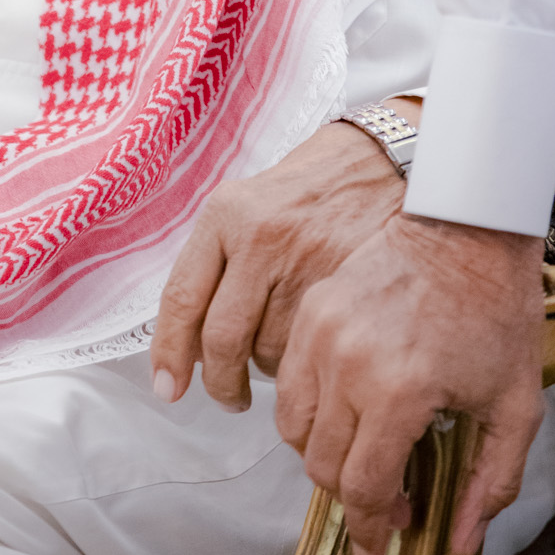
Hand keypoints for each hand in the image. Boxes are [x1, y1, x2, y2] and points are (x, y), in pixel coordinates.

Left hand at [151, 104, 416, 410]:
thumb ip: (220, 263)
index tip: (168, 386)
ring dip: (267, 369)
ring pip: (267, 350)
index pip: (182, 297)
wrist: (385, 158)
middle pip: (222, 337)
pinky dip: (303, 363)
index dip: (170, 353)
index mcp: (226, 213)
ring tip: (281, 351)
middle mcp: (259, 234)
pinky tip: (309, 347)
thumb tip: (192, 340)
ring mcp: (303, 259)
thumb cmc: (316, 184)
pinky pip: (309, 347)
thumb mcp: (252, 203)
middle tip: (228, 396)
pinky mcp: (342, 280)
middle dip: (221, 382)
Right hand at [274, 214, 544, 554]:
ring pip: (294, 426)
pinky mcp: (313, 308)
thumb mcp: (515, 405)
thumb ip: (493, 482)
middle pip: (321, 463)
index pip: (362, 486)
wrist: (469, 225)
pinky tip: (340, 411)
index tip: (380, 542)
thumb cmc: (498, 309)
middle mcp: (349, 363)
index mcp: (399, 391)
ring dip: (321, 454)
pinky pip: (288, 380)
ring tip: (358, 456)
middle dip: (351, 497)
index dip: (371, 526)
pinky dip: (304, 408)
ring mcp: (323, 332)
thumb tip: (464, 540)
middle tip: (384, 502)